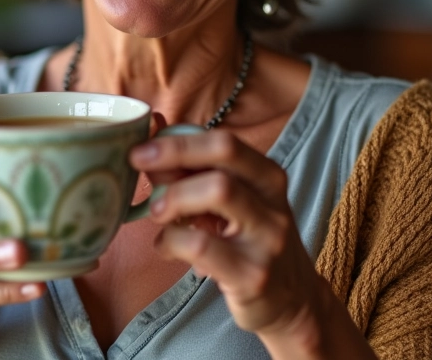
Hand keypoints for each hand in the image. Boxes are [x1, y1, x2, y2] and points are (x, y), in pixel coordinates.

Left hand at [129, 130, 325, 345]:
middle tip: (139, 168)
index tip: (141, 148)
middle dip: (174, 155)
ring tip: (157, 213)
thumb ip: (193, 169)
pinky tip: (166, 247)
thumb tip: (152, 129)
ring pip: (218, 192)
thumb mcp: (229, 202)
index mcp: (267, 174)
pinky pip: (203, 245)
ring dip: (175, 197)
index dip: (178, 140)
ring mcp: (268, 236)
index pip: (223, 141)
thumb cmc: (247, 241)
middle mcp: (273, 199)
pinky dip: (172, 241)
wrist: (291, 301)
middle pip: (223, 155)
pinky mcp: (254, 274)